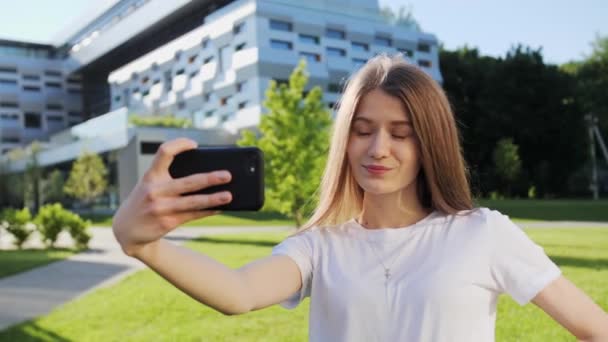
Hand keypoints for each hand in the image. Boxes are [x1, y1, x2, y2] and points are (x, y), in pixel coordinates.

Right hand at [112, 138, 232, 256]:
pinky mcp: (167, 222)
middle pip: (188, 182)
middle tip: (227, 175)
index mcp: (151, 176)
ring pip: (193, 202)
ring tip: (228, 195)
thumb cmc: (145, 201)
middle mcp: (155, 190)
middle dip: (209, 178)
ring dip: (213, 199)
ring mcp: (161, 208)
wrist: (126, 230)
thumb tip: (206, 177)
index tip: (195, 144)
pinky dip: (208, 211)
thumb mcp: (149, 186)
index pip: (164, 152)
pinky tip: (219, 208)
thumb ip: (169, 179)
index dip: (180, 145)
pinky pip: (192, 215)